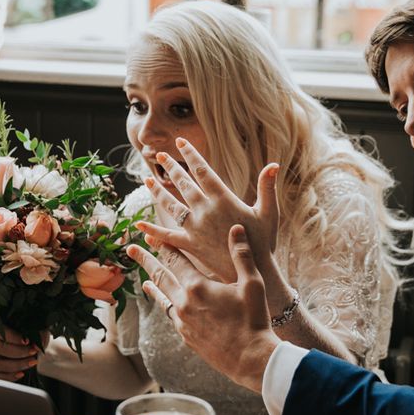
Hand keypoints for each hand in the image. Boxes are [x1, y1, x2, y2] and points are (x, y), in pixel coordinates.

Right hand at [0, 326, 47, 381]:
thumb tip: (37, 345)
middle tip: (33, 352)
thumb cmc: (31, 335)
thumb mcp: (37, 330)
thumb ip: (38, 334)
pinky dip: (9, 376)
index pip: (0, 331)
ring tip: (31, 362)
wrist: (31, 346)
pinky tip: (21, 373)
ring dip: (16, 365)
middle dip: (19, 352)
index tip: (27, 341)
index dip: (13, 337)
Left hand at [126, 224, 279, 393]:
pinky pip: (170, 315)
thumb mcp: (252, 284)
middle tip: (130, 250)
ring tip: (143, 279)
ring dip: (152, 285)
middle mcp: (184, 303)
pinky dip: (165, 305)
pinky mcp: (186, 336)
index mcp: (197, 287)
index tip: (151, 236)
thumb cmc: (254, 320)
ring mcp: (182, 321)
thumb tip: (236, 228)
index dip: (163, 246)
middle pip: (160, 276)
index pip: (175, 260)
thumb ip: (241, 254)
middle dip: (145, 261)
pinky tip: (165, 304)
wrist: (249, 359)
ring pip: (162, 298)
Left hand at [137, 137, 278, 282]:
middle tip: (159, 154)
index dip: (191, 155)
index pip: (203, 171)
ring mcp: (195, 228)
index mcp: (224, 199)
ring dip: (158, 192)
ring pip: (171, 206)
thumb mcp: (268, 213)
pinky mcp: (190, 245)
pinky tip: (139, 224)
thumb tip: (274, 164)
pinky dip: (153, 230)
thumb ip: (267, 188)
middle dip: (171, 168)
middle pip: (184, 185)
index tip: (180, 142)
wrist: (255, 272)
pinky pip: (167, 236)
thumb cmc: (264, 242)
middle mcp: (206, 211)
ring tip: (147, 179)